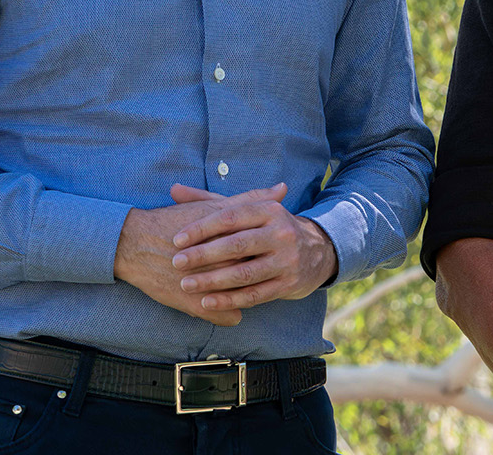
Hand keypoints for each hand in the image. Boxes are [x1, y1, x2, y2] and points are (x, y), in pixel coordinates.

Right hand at [114, 183, 286, 325]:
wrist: (135, 244)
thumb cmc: (174, 221)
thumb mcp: (213, 207)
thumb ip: (250, 199)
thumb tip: (282, 189)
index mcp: (231, 239)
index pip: (265, 249)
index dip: (268, 249)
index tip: (268, 249)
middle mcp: (224, 263)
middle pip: (256, 272)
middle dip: (261, 272)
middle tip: (259, 268)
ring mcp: (211, 287)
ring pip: (245, 297)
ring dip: (248, 293)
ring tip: (244, 287)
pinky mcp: (197, 305)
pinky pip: (229, 317)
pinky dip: (231, 313)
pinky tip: (231, 308)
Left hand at [167, 182, 337, 310]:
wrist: (318, 250)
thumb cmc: (269, 227)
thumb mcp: (249, 209)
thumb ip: (210, 201)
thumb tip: (174, 190)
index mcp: (269, 210)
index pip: (231, 217)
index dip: (202, 228)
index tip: (177, 239)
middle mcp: (281, 234)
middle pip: (237, 245)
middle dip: (203, 255)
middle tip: (176, 262)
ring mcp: (287, 261)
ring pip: (244, 274)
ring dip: (212, 281)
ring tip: (186, 284)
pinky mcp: (288, 285)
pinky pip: (254, 295)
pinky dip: (228, 300)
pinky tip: (206, 302)